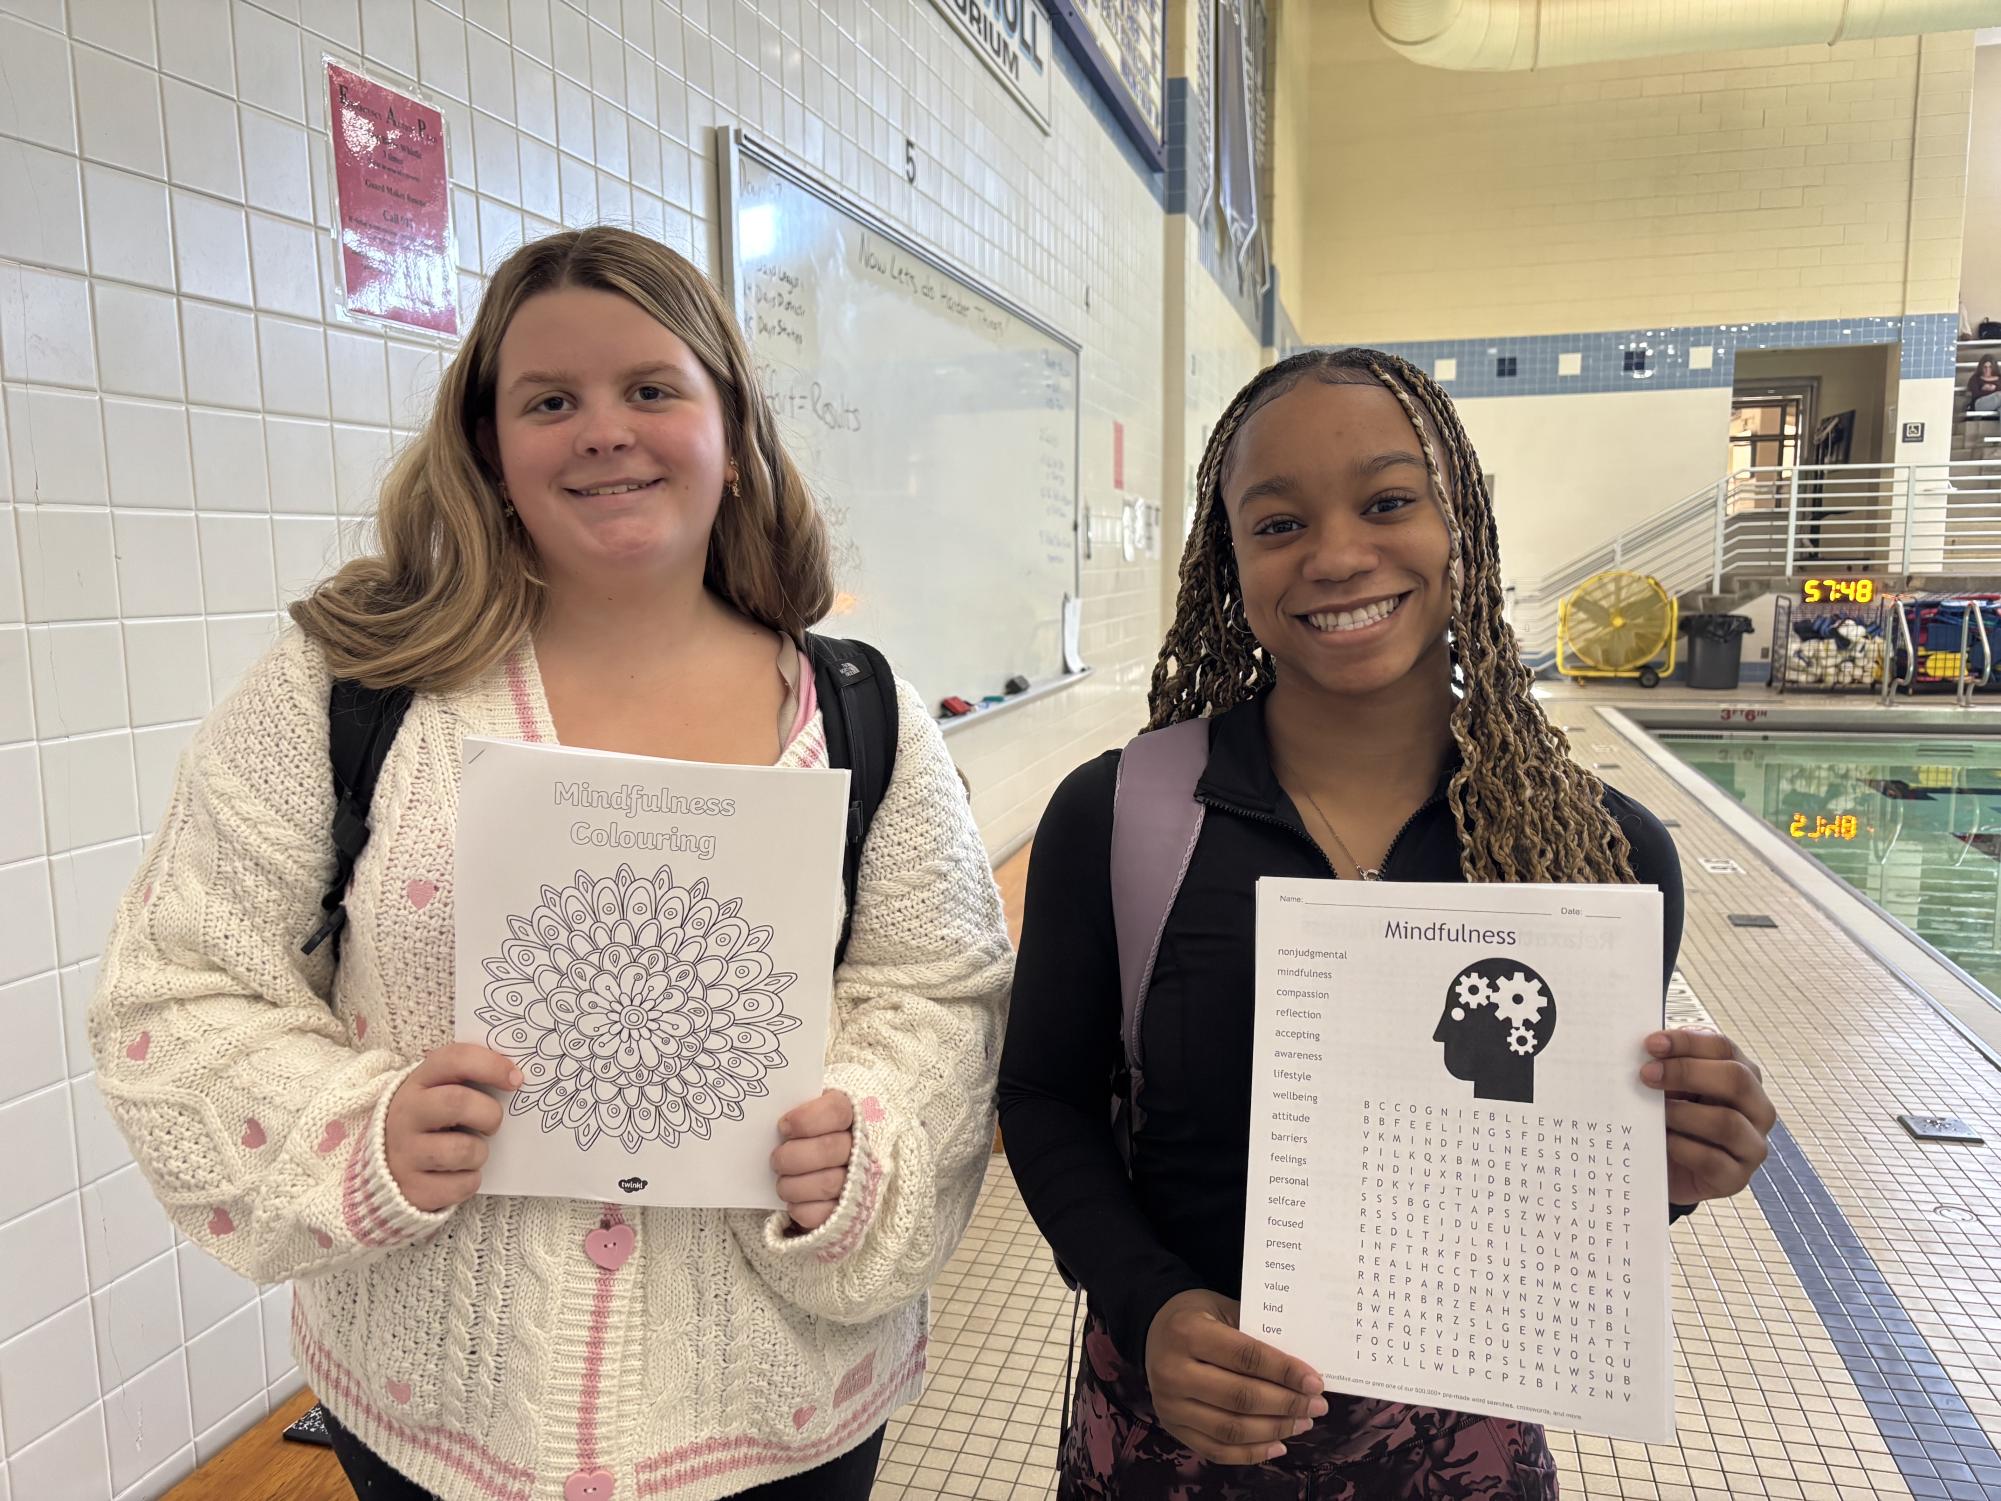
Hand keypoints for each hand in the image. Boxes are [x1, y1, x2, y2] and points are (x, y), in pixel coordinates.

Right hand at [384, 1044, 519, 1211]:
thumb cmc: (429, 1123)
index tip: (516, 1080)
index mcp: (417, 1083)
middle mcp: (405, 1114)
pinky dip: (470, 1181)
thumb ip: (469, 1079)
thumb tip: (515, 1076)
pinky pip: (461, 1185)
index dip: (491, 1065)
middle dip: (489, 1113)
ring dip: (480, 1153)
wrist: (386, 1169)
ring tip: (471, 1153)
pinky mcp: (412, 1188)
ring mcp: (405, 1153)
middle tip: (492, 1124)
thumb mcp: (437, 1092)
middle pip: (458, 1103)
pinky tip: (458, 1175)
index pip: (455, 1060)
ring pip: (463, 1150)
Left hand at [773, 1089, 852, 1230]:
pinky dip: (800, 1209)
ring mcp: (857, 1183)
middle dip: (793, 1156)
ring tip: (782, 1182)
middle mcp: (859, 1148)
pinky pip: (823, 1213)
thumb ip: (792, 1115)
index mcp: (849, 1117)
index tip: (783, 1127)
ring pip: (828, 1183)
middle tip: (776, 1160)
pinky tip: (793, 1202)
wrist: (816, 1176)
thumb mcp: (803, 1120)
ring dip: (794, 1185)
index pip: (837, 1111)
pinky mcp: (846, 1214)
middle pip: (830, 1148)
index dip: (807, 1119)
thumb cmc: (804, 1142)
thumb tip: (765, 1119)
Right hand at [1143, 1289, 1327, 1464]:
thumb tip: (1303, 1370)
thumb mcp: (1223, 1308)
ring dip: (1274, 1430)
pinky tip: (1278, 1445)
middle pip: (1240, 1397)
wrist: (1153, 1329)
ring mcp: (1169, 1405)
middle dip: (1286, 1404)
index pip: (1246, 1357)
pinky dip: (1252, 1453)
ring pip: (1231, 1429)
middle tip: (1317, 1405)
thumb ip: (1257, 1334)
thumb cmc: (1198, 1316)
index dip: (1284, 1372)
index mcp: (1188, 1333)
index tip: (1315, 1382)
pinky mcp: (1171, 1427)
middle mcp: (1173, 1371)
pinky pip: (1217, 1451)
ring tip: (1303, 1423)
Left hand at [1640, 1027, 1775, 1202]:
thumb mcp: (1670, 1088)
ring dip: (1683, 1113)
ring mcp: (1751, 1145)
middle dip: (1687, 1072)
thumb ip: (1665, 1067)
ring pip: (1727, 1122)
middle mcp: (1756, 1108)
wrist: (1667, 1170)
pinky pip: (1713, 1161)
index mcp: (1742, 1075)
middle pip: (1736, 1079)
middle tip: (1646, 1074)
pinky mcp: (1736, 1178)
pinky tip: (1663, 1142)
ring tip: (1655, 1113)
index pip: (1724, 1047)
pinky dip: (1683, 1148)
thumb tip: (1644, 1052)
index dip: (1688, 1042)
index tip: (1651, 1043)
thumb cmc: (1672, 1119)